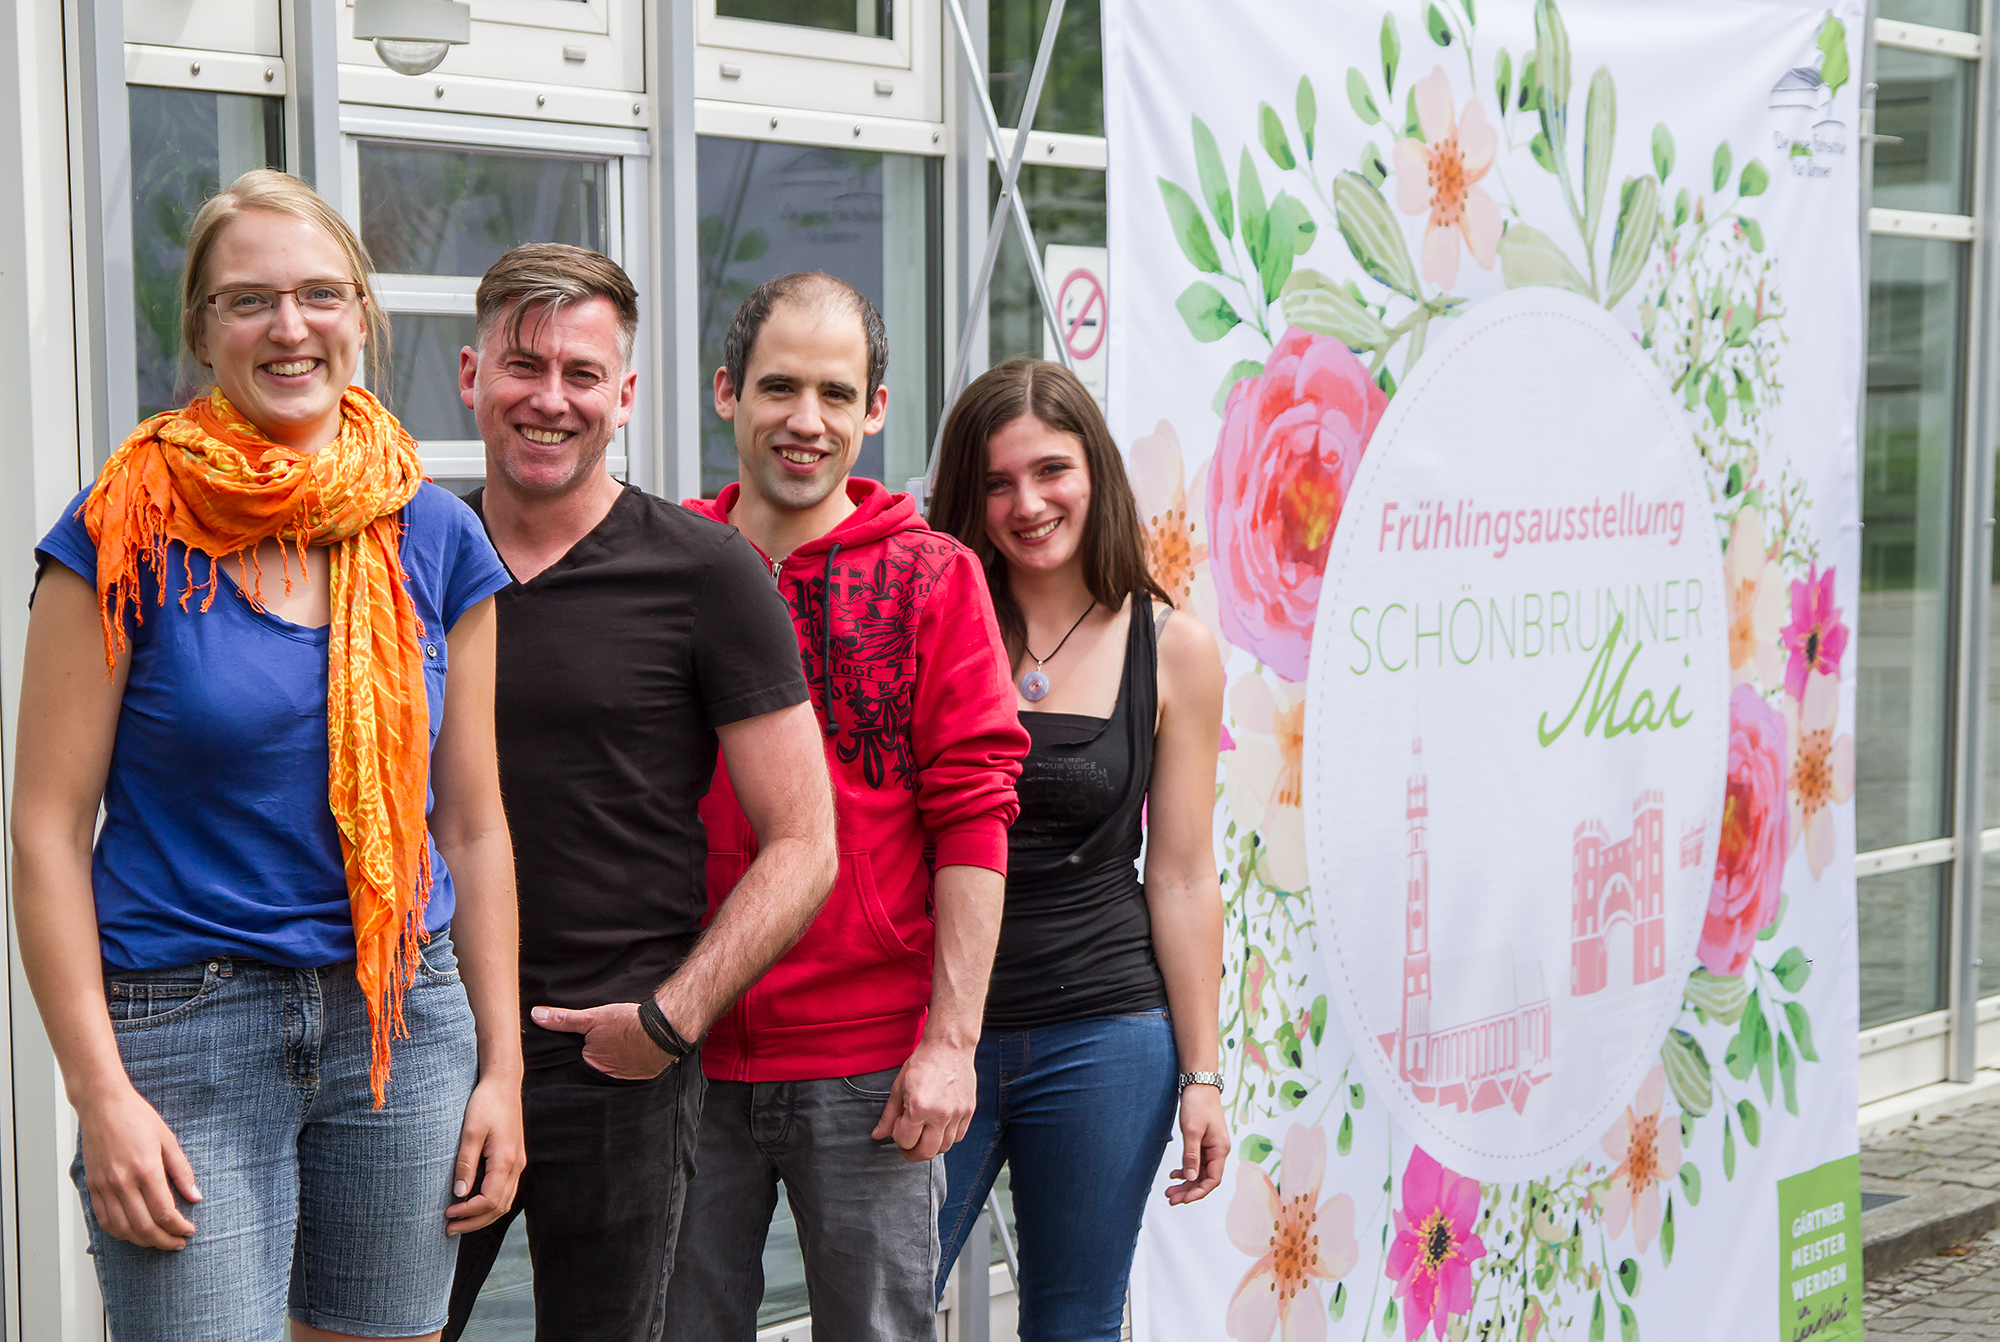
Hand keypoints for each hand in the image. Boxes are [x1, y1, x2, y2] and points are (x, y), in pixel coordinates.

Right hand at [77, 1084, 201, 1248]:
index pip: (164, 1212)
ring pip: (122, 1229)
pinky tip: (133, 1232)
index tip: (189, 1230)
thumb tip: (195, 1197)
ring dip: (142, 1241)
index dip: (178, 1227)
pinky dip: (120, 1232)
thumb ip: (181, 1171)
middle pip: (144, 1226)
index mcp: (145, 1170)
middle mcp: (122, 1183)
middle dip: (164, 1240)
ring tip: (158, 1241)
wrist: (103, 1105)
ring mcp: (104, 1187)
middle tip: (178, 1243)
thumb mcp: (168, 1140)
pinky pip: (104, 1220)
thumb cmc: (137, 1117)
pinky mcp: (92, 1187)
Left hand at [446, 1071, 525, 1234]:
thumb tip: (459, 1193)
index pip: (489, 1200)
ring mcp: (518, 1163)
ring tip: (459, 1221)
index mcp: (506, 1160)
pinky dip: (490, 1204)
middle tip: (448, 1228)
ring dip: (482, 1216)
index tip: (447, 1214)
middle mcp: (516, 1165)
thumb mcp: (470, 1131)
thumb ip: (466, 1163)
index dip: (468, 1213)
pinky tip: (472, 1203)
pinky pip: (506, 1191)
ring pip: (505, 1202)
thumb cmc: (486, 1103)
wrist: (504, 1083)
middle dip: (474, 1222)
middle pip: (499, 1207)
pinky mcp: (515, 1159)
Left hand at [531, 1002, 673, 1079]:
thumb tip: (536, 1015)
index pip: (576, 1064)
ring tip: (618, 1050)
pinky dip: (631, 1065)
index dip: (577, 1054)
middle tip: (604, 1046)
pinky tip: (633, 1054)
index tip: (580, 1046)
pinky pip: (632, 1073)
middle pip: (595, 1070)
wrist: (664, 1029)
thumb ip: (564, 1019)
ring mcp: (626, 1079)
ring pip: (613, 1072)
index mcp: (591, 1066)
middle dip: (596, 1061)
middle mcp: (606, 1078)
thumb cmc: (627, 1023)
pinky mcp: (644, 1077)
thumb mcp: (592, 1017)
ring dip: (614, 1064)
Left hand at [869, 1040, 974, 1161]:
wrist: (949, 1047)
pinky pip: (958, 1137)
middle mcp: (940, 1114)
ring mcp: (957, 1114)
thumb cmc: (922, 1064)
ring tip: (923, 1134)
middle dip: (912, 1152)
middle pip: (926, 1153)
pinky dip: (946, 1138)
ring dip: (931, 1146)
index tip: (898, 1126)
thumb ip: (889, 1115)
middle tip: (908, 1144)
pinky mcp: (968, 1111)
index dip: (898, 1136)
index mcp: (919, 1107)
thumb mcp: (898, 1087)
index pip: (905, 1141)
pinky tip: (938, 1127)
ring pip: (944, 1148)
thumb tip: (878, 1135)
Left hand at [1164, 1083, 1229, 1204]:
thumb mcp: (1192, 1131)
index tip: (1184, 1199)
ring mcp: (1211, 1148)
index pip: (1213, 1180)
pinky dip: (1186, 1170)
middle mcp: (1218, 1151)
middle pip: (1205, 1179)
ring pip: (1199, 1172)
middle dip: (1189, 1191)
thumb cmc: (1198, 1105)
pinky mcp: (1203, 1143)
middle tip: (1171, 1199)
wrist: (1199, 1085)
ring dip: (1185, 1182)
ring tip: (1169, 1190)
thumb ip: (1191, 1155)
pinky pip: (1196, 1162)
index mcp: (1220, 1150)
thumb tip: (1190, 1178)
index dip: (1199, 1192)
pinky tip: (1174, 1174)